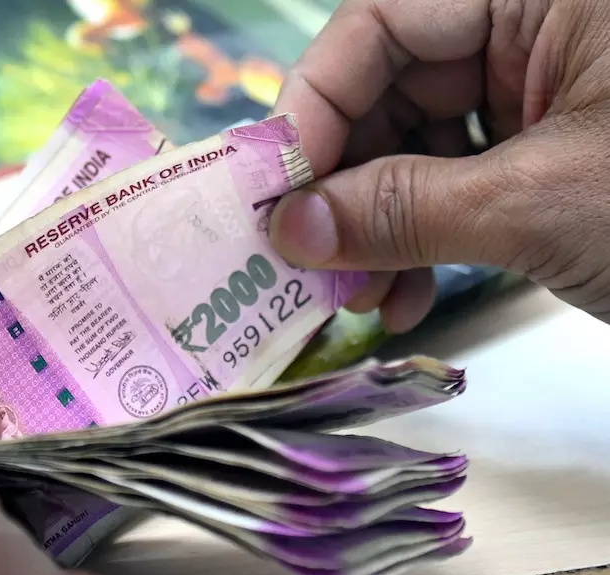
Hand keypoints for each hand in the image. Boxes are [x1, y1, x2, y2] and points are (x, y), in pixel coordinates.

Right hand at [268, 0, 609, 329]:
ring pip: (414, 150)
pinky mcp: (543, 157)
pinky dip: (423, 244)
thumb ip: (405, 209)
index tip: (277, 195)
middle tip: (306, 261)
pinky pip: (456, 189)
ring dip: (375, 231)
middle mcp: (526, 32)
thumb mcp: (539, 202)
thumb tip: (291, 231)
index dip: (315, 105)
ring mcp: (537, 95)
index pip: (381, 24)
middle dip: (343, 187)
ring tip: (358, 297)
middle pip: (388, 94)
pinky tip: (406, 299)